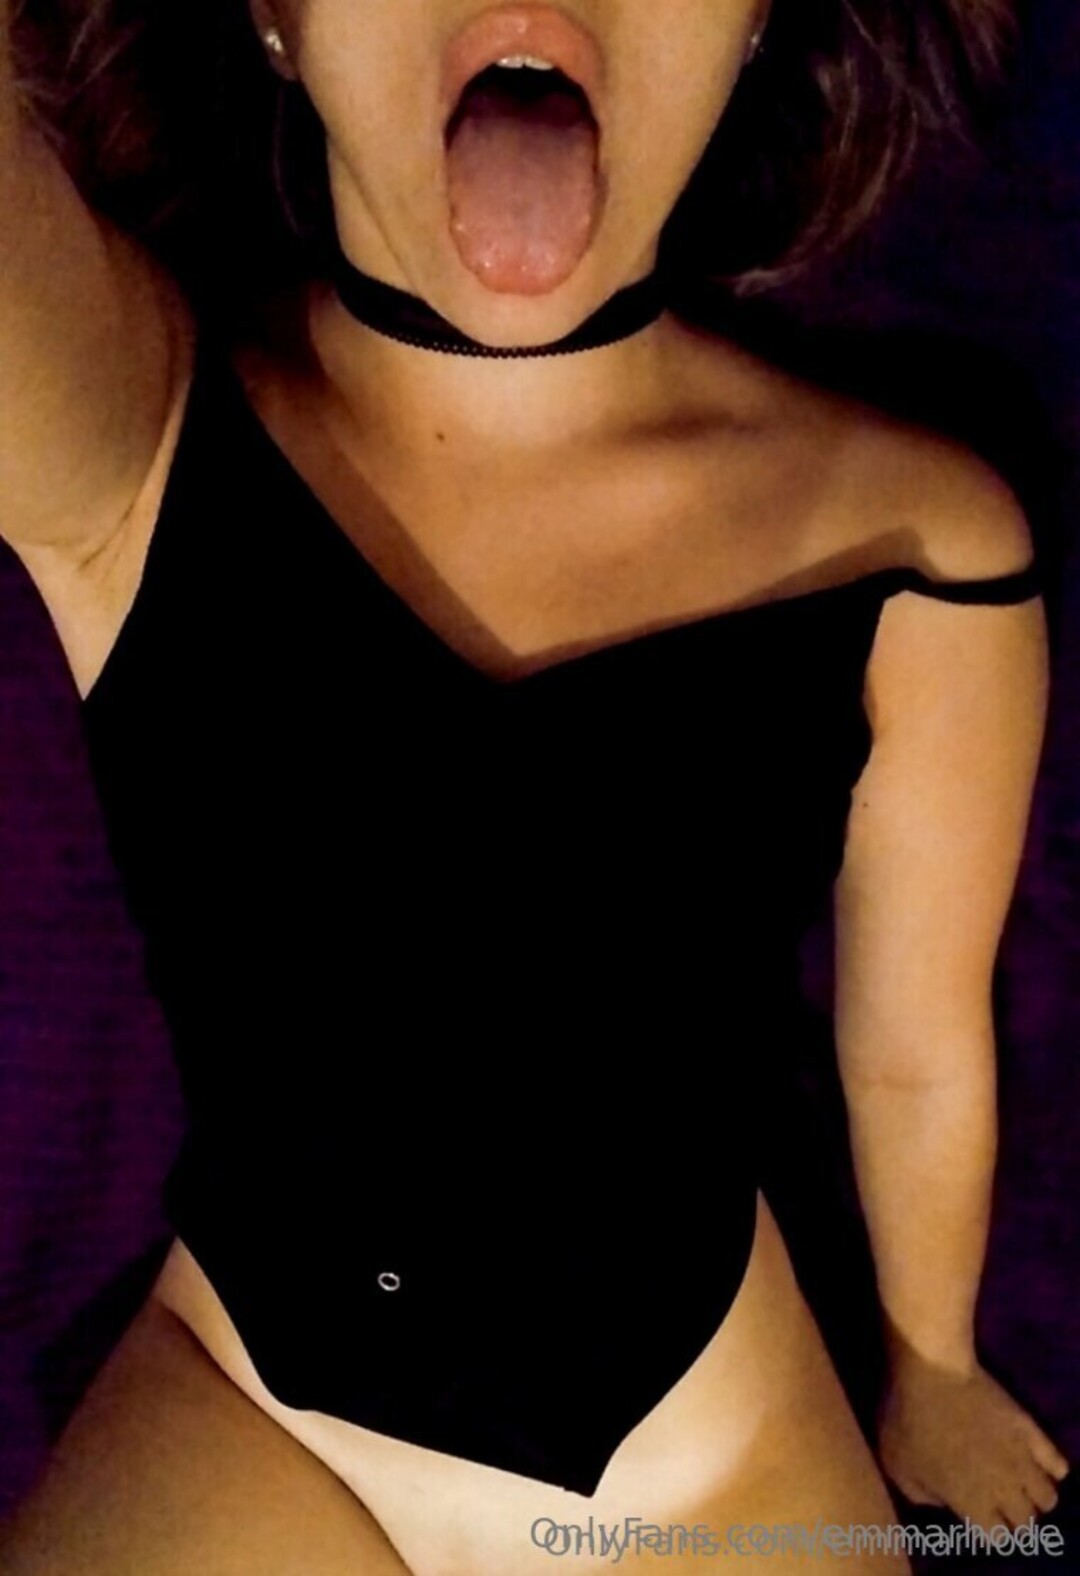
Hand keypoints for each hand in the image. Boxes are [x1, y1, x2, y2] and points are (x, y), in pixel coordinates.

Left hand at [875, 1348, 1069, 1533]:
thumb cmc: (906, 1419)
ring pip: (1048, 1497)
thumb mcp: (896, 1466)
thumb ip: (921, 1495)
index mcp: (972, 1503)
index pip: (998, 1538)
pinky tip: (1038, 1462)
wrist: (931, 1371)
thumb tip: (941, 1501)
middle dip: (1014, 1516)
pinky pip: (1057, 1463)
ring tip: (1021, 1484)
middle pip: (1026, 1520)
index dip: (988, 1530)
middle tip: (1000, 1502)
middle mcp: (1004, 1489)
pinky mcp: (1030, 1431)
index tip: (978, 1517)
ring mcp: (1022, 1459)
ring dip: (1036, 1495)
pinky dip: (1053, 1468)